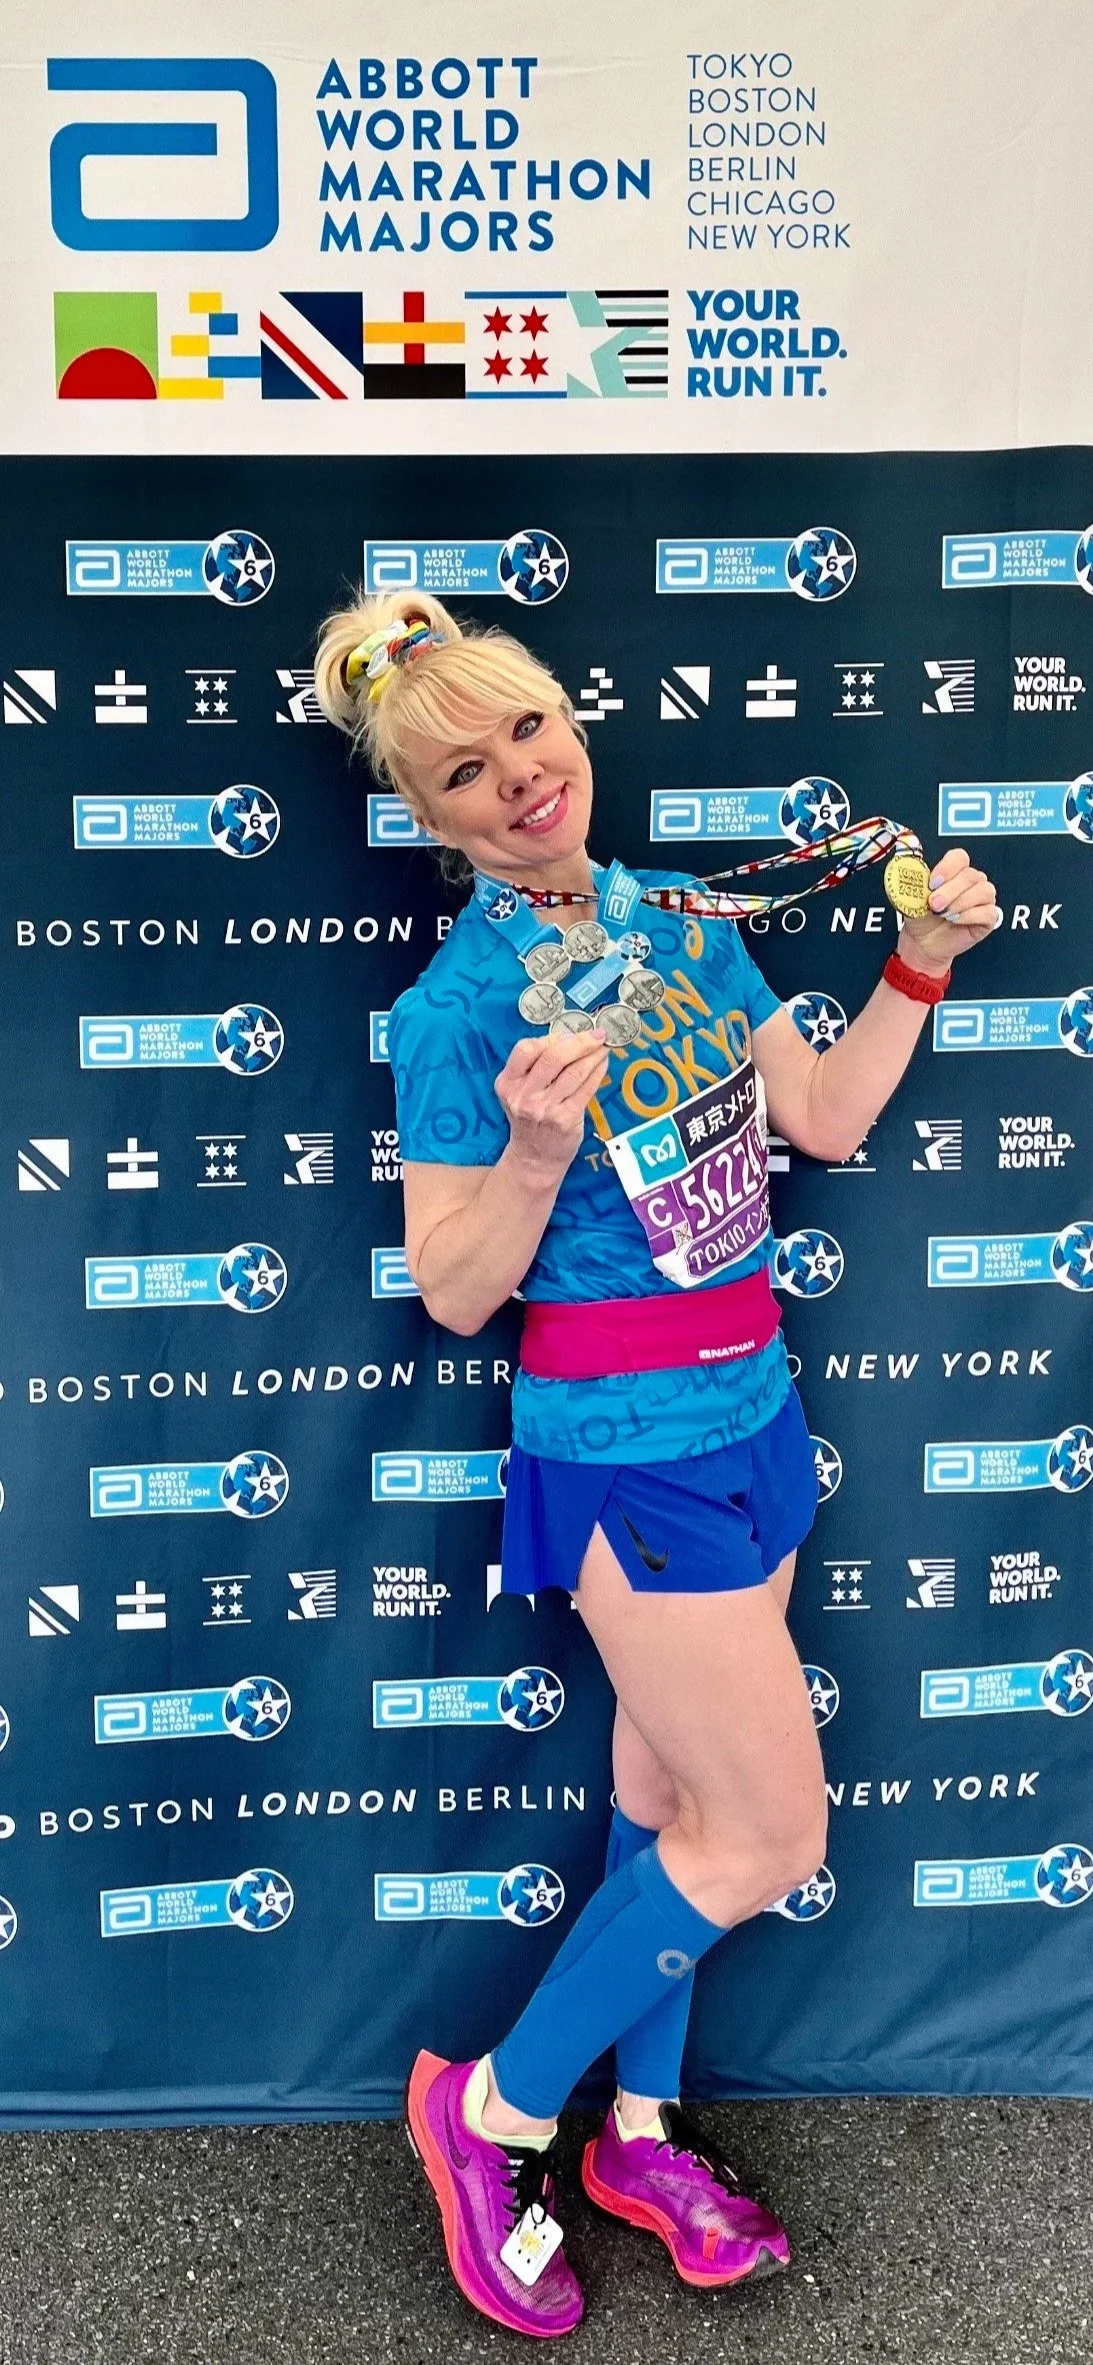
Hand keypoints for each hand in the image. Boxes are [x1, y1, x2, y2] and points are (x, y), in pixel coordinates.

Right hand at [494, 1029, 609, 1183]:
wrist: (534, 1157)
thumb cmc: (530, 1118)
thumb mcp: (519, 1091)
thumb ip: (535, 1067)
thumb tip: (569, 1038)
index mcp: (507, 1083)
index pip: (526, 1049)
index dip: (550, 1038)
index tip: (567, 1036)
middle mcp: (523, 1095)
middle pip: (554, 1057)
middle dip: (580, 1041)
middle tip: (597, 1034)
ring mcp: (544, 1108)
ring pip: (574, 1071)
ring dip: (593, 1055)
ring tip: (603, 1047)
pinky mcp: (565, 1119)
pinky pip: (586, 1088)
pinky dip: (597, 1072)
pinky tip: (602, 1063)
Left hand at [898, 848, 1000, 974]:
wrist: (921, 942)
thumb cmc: (920, 917)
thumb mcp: (913, 896)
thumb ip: (915, 880)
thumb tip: (911, 866)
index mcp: (954, 872)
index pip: (960, 857)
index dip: (947, 868)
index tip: (932, 882)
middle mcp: (971, 882)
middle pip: (971, 875)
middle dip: (950, 890)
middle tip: (934, 904)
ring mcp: (982, 899)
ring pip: (984, 891)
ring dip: (961, 902)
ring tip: (943, 914)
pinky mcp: (989, 918)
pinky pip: (989, 912)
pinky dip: (971, 915)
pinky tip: (956, 920)